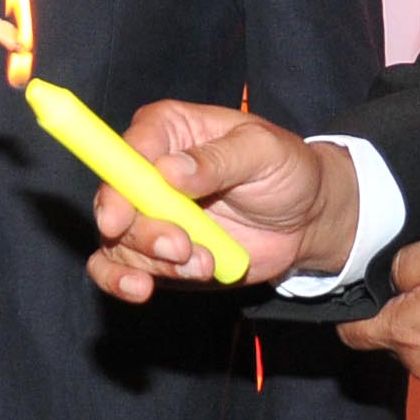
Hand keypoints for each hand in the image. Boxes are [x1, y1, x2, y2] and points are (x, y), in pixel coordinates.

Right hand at [84, 102, 358, 301]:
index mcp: (170, 130)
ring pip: (118, 239)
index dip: (116, 181)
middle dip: (141, 231)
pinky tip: (140, 289)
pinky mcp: (154, 251)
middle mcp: (148, 170)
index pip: (128, 149)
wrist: (305, 219)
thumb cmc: (286, 170)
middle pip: (114, 199)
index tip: (120, 217)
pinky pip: (117, 266)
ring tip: (205, 264)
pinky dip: (122, 280)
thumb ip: (219, 159)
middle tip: (181, 247)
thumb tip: (168, 170)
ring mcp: (148, 214)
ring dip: (154, 261)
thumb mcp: (264, 152)